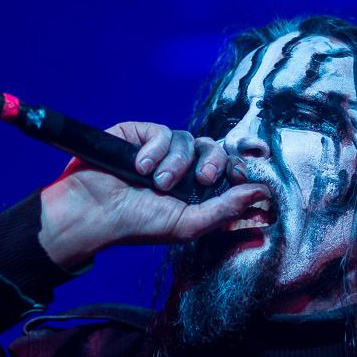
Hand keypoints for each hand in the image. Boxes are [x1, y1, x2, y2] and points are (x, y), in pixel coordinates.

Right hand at [38, 122, 269, 268]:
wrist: (94, 214)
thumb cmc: (137, 225)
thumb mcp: (188, 223)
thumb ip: (225, 209)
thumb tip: (263, 193)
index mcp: (194, 189)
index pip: (226, 168)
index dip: (236, 166)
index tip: (238, 175)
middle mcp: (179, 167)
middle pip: (213, 148)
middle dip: (213, 162)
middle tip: (203, 178)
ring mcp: (158, 150)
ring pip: (187, 139)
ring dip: (176, 161)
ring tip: (157, 182)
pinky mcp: (138, 135)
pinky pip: (161, 131)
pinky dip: (155, 148)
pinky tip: (140, 167)